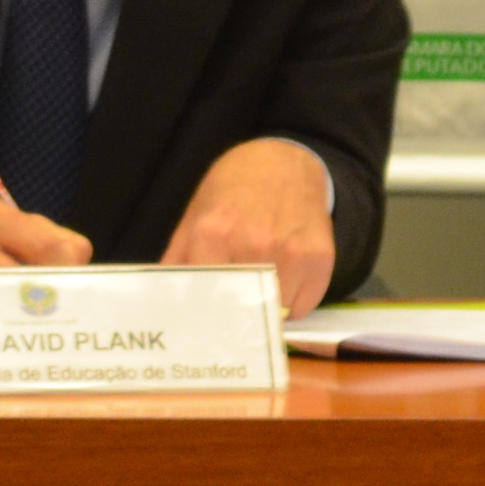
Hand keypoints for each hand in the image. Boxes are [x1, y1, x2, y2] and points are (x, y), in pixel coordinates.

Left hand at [161, 136, 337, 311]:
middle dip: (235, 317)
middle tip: (231, 312)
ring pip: (275, 313)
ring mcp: (290, 253)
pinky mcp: (320, 258)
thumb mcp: (195, 217)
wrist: (283, 161)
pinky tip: (284, 280)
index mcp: (214, 234)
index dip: (205, 315)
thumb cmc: (233, 190)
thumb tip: (164, 303)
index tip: (205, 324)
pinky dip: (293, 304)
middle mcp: (253, 245)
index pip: (205, 299)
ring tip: (260, 284)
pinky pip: (303, 306)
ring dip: (266, 310)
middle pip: (241, 310)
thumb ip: (178, 260)